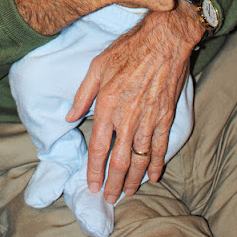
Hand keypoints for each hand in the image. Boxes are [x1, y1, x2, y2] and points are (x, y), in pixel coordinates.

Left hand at [66, 0, 202, 202]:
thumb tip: (70, 116)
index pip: (99, 147)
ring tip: (128, 191)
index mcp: (107, 105)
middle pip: (120, 160)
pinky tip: (154, 175)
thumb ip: (83, 94)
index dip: (94, 169)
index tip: (91, 184)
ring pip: (141, 158)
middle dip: (114, 182)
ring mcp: (149, 119)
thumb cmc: (128, 48)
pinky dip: (157, 163)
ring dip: (134, 178)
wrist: (163, 39)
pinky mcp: (166, 116)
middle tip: (109, 197)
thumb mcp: (97, 65)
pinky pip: (161, 146)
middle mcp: (127, 117)